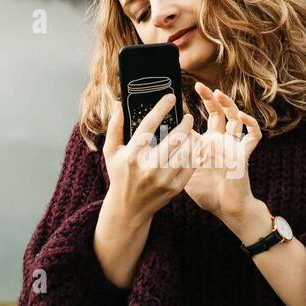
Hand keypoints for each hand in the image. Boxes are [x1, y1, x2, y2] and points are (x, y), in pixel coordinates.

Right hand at [102, 91, 194, 225]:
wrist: (129, 208)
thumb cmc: (120, 175)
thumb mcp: (111, 152)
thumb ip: (114, 127)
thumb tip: (120, 104)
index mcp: (132, 155)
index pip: (149, 125)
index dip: (161, 108)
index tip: (170, 97)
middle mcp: (148, 167)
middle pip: (174, 138)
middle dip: (185, 124)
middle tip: (188, 117)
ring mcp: (163, 179)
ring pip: (186, 151)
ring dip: (192, 138)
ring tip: (190, 131)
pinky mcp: (175, 188)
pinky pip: (190, 165)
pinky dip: (194, 154)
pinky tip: (192, 147)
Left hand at [183, 82, 263, 224]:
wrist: (224, 208)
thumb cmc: (205, 192)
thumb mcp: (183, 170)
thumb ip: (174, 155)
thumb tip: (155, 142)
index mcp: (209, 142)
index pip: (208, 116)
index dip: (202, 103)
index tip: (189, 92)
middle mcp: (223, 141)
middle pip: (220, 113)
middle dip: (212, 98)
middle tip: (200, 85)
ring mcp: (234, 146)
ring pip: (237, 119)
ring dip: (230, 105)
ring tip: (219, 95)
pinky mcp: (243, 154)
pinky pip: (253, 136)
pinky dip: (250, 125)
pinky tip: (241, 117)